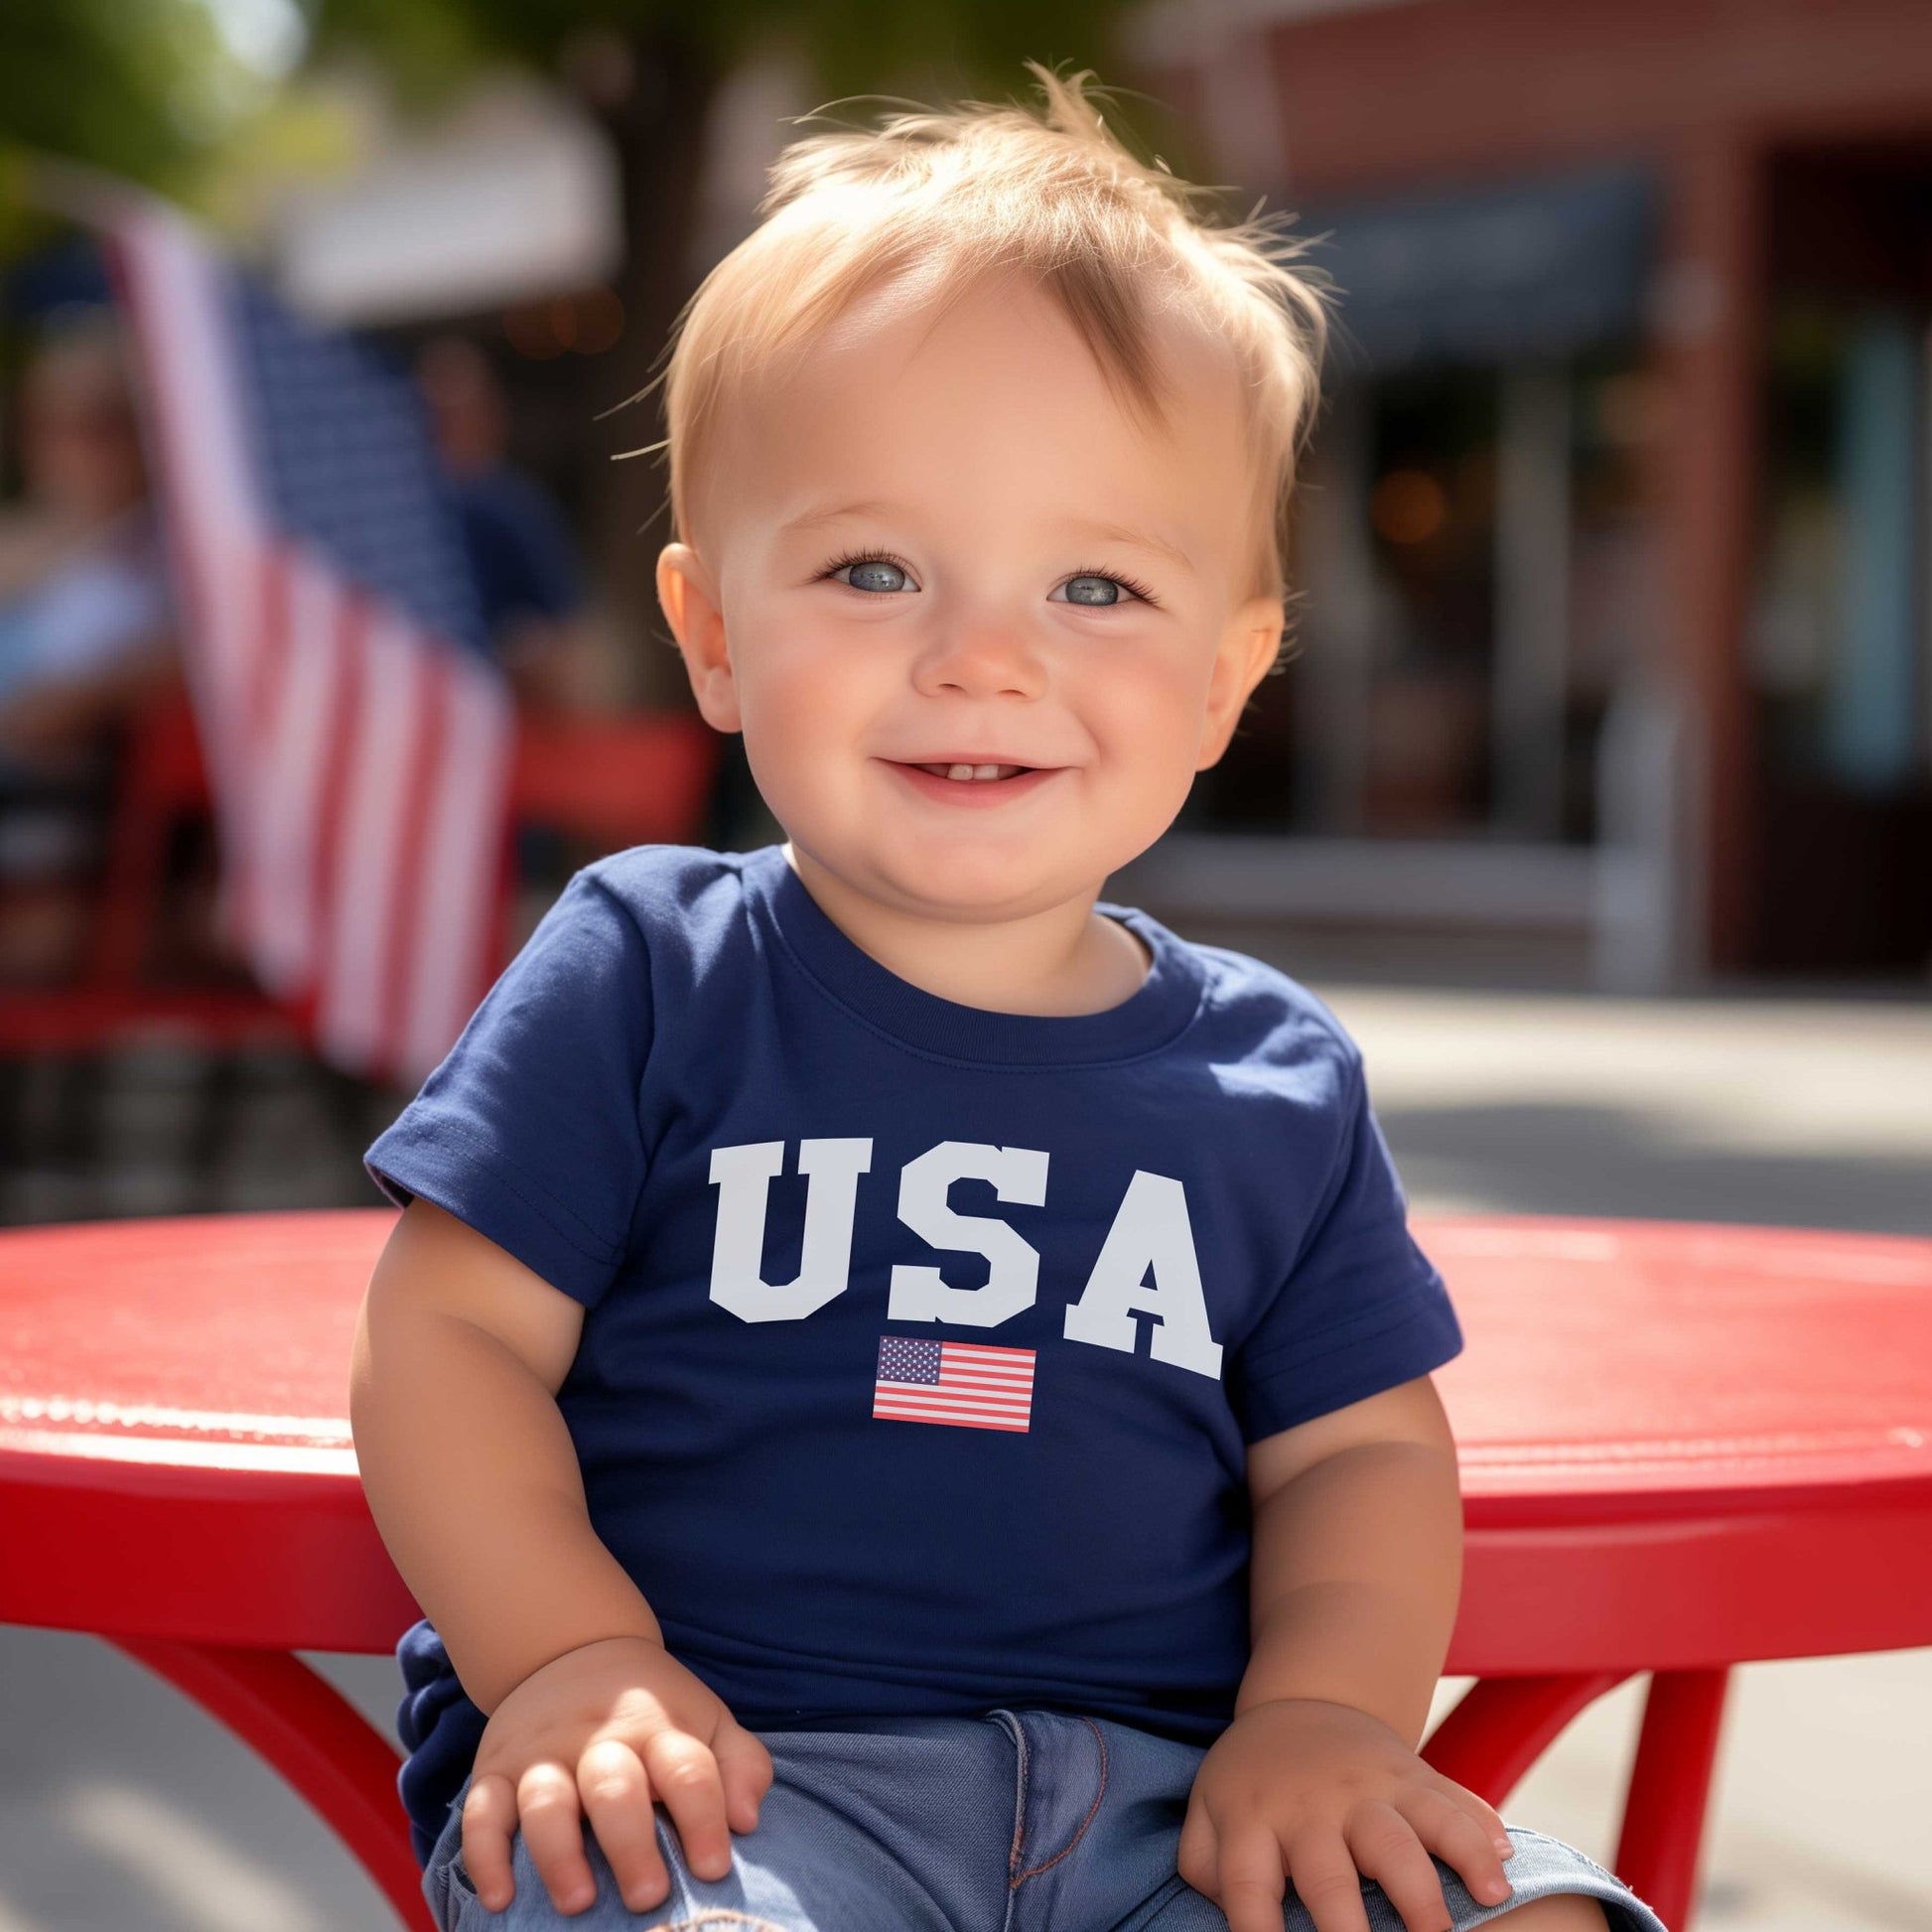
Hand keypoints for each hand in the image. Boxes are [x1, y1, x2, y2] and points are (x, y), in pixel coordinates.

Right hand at [461, 1635, 773, 1915]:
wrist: (572, 1649)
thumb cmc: (652, 1710)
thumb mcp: (706, 1720)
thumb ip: (739, 1766)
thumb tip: (746, 1821)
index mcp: (658, 1726)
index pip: (687, 1769)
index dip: (703, 1818)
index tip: (714, 1868)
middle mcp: (598, 1738)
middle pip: (615, 1788)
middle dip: (630, 1845)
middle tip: (648, 1897)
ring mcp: (543, 1754)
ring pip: (546, 1802)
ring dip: (559, 1855)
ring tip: (578, 1903)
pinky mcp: (495, 1771)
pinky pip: (481, 1813)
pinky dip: (485, 1857)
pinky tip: (499, 1897)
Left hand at [1178, 1698, 1515, 1931]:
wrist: (1305, 1703)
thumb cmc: (1254, 1783)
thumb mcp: (1209, 1812)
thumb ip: (1205, 1865)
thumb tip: (1235, 1918)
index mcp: (1253, 1821)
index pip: (1247, 1890)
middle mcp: (1310, 1809)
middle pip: (1328, 1879)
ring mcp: (1364, 1790)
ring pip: (1396, 1842)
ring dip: (1422, 1895)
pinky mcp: (1412, 1775)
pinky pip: (1450, 1805)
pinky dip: (1478, 1841)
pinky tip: (1498, 1881)